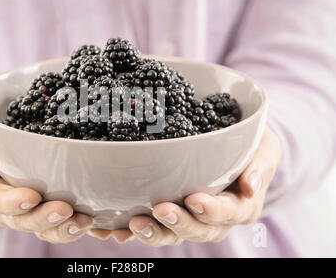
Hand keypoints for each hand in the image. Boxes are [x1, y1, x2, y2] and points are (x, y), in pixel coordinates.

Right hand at [0, 110, 92, 243]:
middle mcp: (2, 205)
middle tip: (64, 210)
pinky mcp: (45, 208)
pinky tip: (95, 225)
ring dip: (63, 228)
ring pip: (41, 228)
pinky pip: (59, 225)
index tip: (32, 196)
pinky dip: (76, 226)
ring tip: (83, 221)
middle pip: (20, 220)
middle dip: (42, 218)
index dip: (12, 202)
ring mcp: (25, 209)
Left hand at [108, 127, 281, 244]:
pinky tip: (117, 230)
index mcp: (240, 206)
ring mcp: (190, 220)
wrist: (233, 148)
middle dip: (179, 223)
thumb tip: (252, 186)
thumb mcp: (264, 148)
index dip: (213, 210)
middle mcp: (215, 219)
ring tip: (135, 224)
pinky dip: (134, 231)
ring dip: (154, 231)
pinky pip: (153, 227)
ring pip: (173, 234)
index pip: (229, 213)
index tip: (195, 199)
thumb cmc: (249, 147)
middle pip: (198, 230)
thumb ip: (260, 164)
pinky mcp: (169, 216)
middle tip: (161, 210)